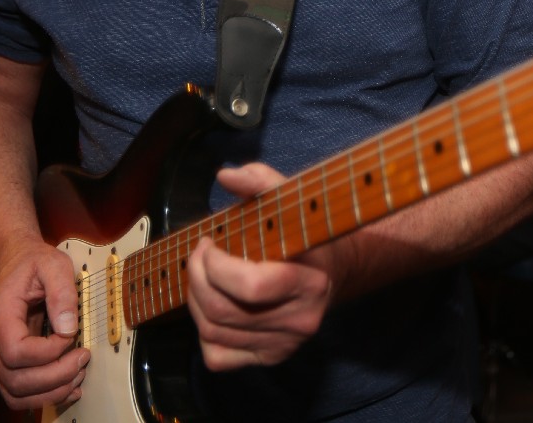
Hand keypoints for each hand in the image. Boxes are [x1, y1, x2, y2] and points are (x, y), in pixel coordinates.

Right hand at [0, 240, 90, 408]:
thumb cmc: (33, 263)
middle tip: (83, 359)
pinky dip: (42, 395)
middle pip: (15, 378)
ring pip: (13, 392)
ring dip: (49, 392)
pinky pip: (17, 390)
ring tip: (77, 376)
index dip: (48, 352)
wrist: (15, 261)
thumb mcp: (53, 264)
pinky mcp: (5, 360)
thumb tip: (69, 327)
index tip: (71, 336)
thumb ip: (62, 292)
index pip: (16, 351)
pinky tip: (66, 386)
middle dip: (54, 377)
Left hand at [186, 162, 338, 370]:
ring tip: (201, 276)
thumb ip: (258, 182)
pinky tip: (213, 308)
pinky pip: (219, 357)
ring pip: (215, 332)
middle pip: (225, 311)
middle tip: (198, 255)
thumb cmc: (306, 231)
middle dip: (197, 278)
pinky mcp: (270, 356)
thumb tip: (225, 176)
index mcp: (311, 280)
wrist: (336, 269)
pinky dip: (204, 333)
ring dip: (195, 301)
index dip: (216, 265)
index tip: (208, 242)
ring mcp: (285, 343)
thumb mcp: (289, 198)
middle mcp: (301, 319)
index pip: (252, 286)